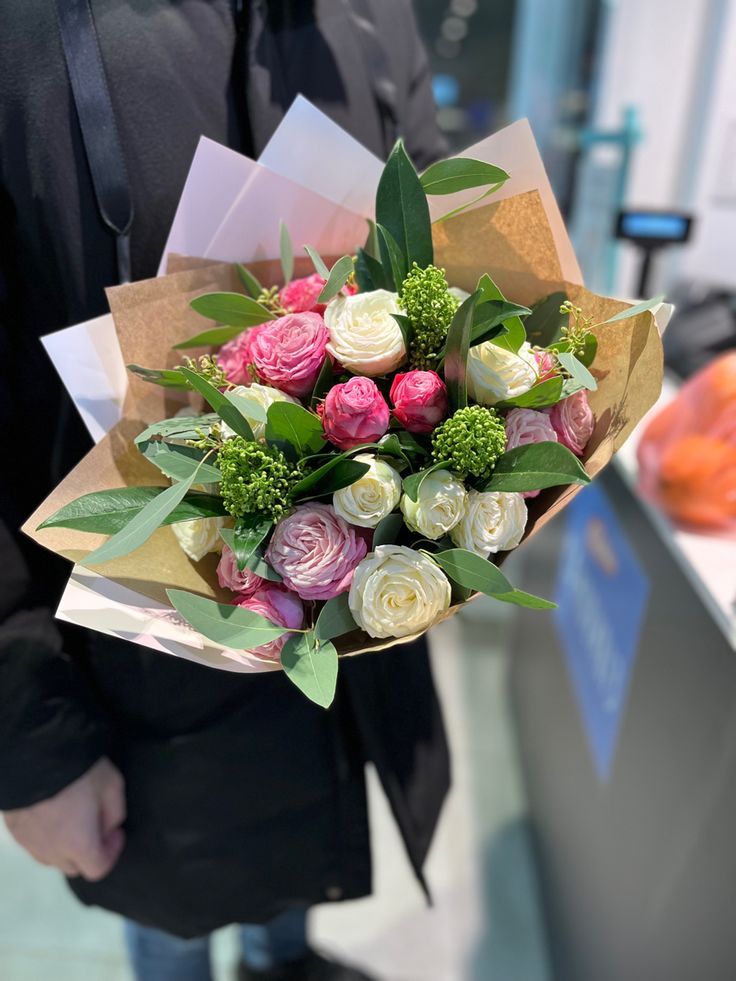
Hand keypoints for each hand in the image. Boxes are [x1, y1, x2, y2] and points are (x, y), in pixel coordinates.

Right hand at [3, 757, 125, 880]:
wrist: (32, 752)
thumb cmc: (77, 768)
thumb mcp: (112, 784)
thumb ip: (116, 813)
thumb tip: (109, 828)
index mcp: (78, 844)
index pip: (97, 869)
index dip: (112, 852)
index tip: (116, 832)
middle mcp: (50, 850)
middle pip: (73, 867)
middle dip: (89, 852)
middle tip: (96, 824)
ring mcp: (27, 841)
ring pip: (51, 858)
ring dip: (66, 847)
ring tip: (74, 818)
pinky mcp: (13, 829)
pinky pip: (33, 844)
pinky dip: (46, 837)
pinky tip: (53, 814)